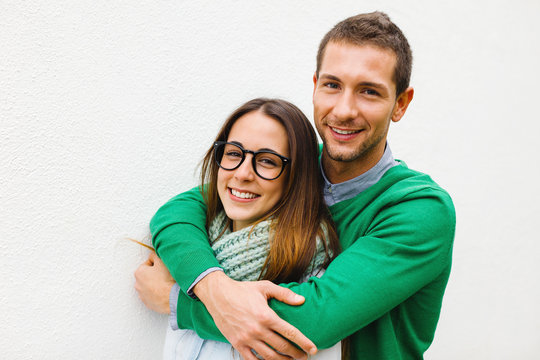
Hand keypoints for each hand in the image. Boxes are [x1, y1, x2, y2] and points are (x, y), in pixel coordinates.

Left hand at [134, 252, 174, 313]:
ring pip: (149, 286)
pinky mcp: (148, 303)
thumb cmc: (166, 279)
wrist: (172, 297)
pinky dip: (157, 293)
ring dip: (156, 284)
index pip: (148, 263)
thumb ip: (154, 255)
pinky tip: (165, 292)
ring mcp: (142, 295)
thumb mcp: (161, 261)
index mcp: (139, 272)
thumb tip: (152, 255)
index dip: (157, 264)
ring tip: (166, 284)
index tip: (163, 268)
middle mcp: (137, 284)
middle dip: (155, 274)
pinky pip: (152, 295)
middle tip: (165, 275)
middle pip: (148, 275)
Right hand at [194, 271, 316, 359]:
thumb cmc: (242, 290)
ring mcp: (247, 338)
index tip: (312, 348)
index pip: (290, 332)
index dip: (303, 342)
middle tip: (304, 356)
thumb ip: (284, 294)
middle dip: (296, 354)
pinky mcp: (237, 343)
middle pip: (282, 347)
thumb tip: (301, 300)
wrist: (218, 294)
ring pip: (269, 357)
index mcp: (266, 315)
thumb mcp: (265, 287)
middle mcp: (257, 329)